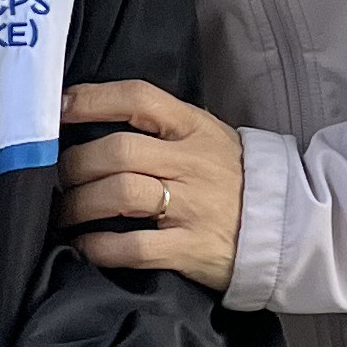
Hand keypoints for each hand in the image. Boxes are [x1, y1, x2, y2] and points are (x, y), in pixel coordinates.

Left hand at [57, 79, 244, 293]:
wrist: (288, 229)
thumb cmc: (236, 180)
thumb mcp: (210, 137)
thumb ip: (165, 128)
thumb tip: (100, 119)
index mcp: (195, 128)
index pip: (139, 98)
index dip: (94, 99)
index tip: (61, 108)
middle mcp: (190, 163)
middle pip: (118, 150)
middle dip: (75, 164)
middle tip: (58, 177)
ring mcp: (191, 206)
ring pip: (119, 194)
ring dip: (79, 204)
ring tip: (66, 213)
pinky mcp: (189, 248)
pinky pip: (132, 246)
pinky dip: (99, 246)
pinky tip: (85, 246)